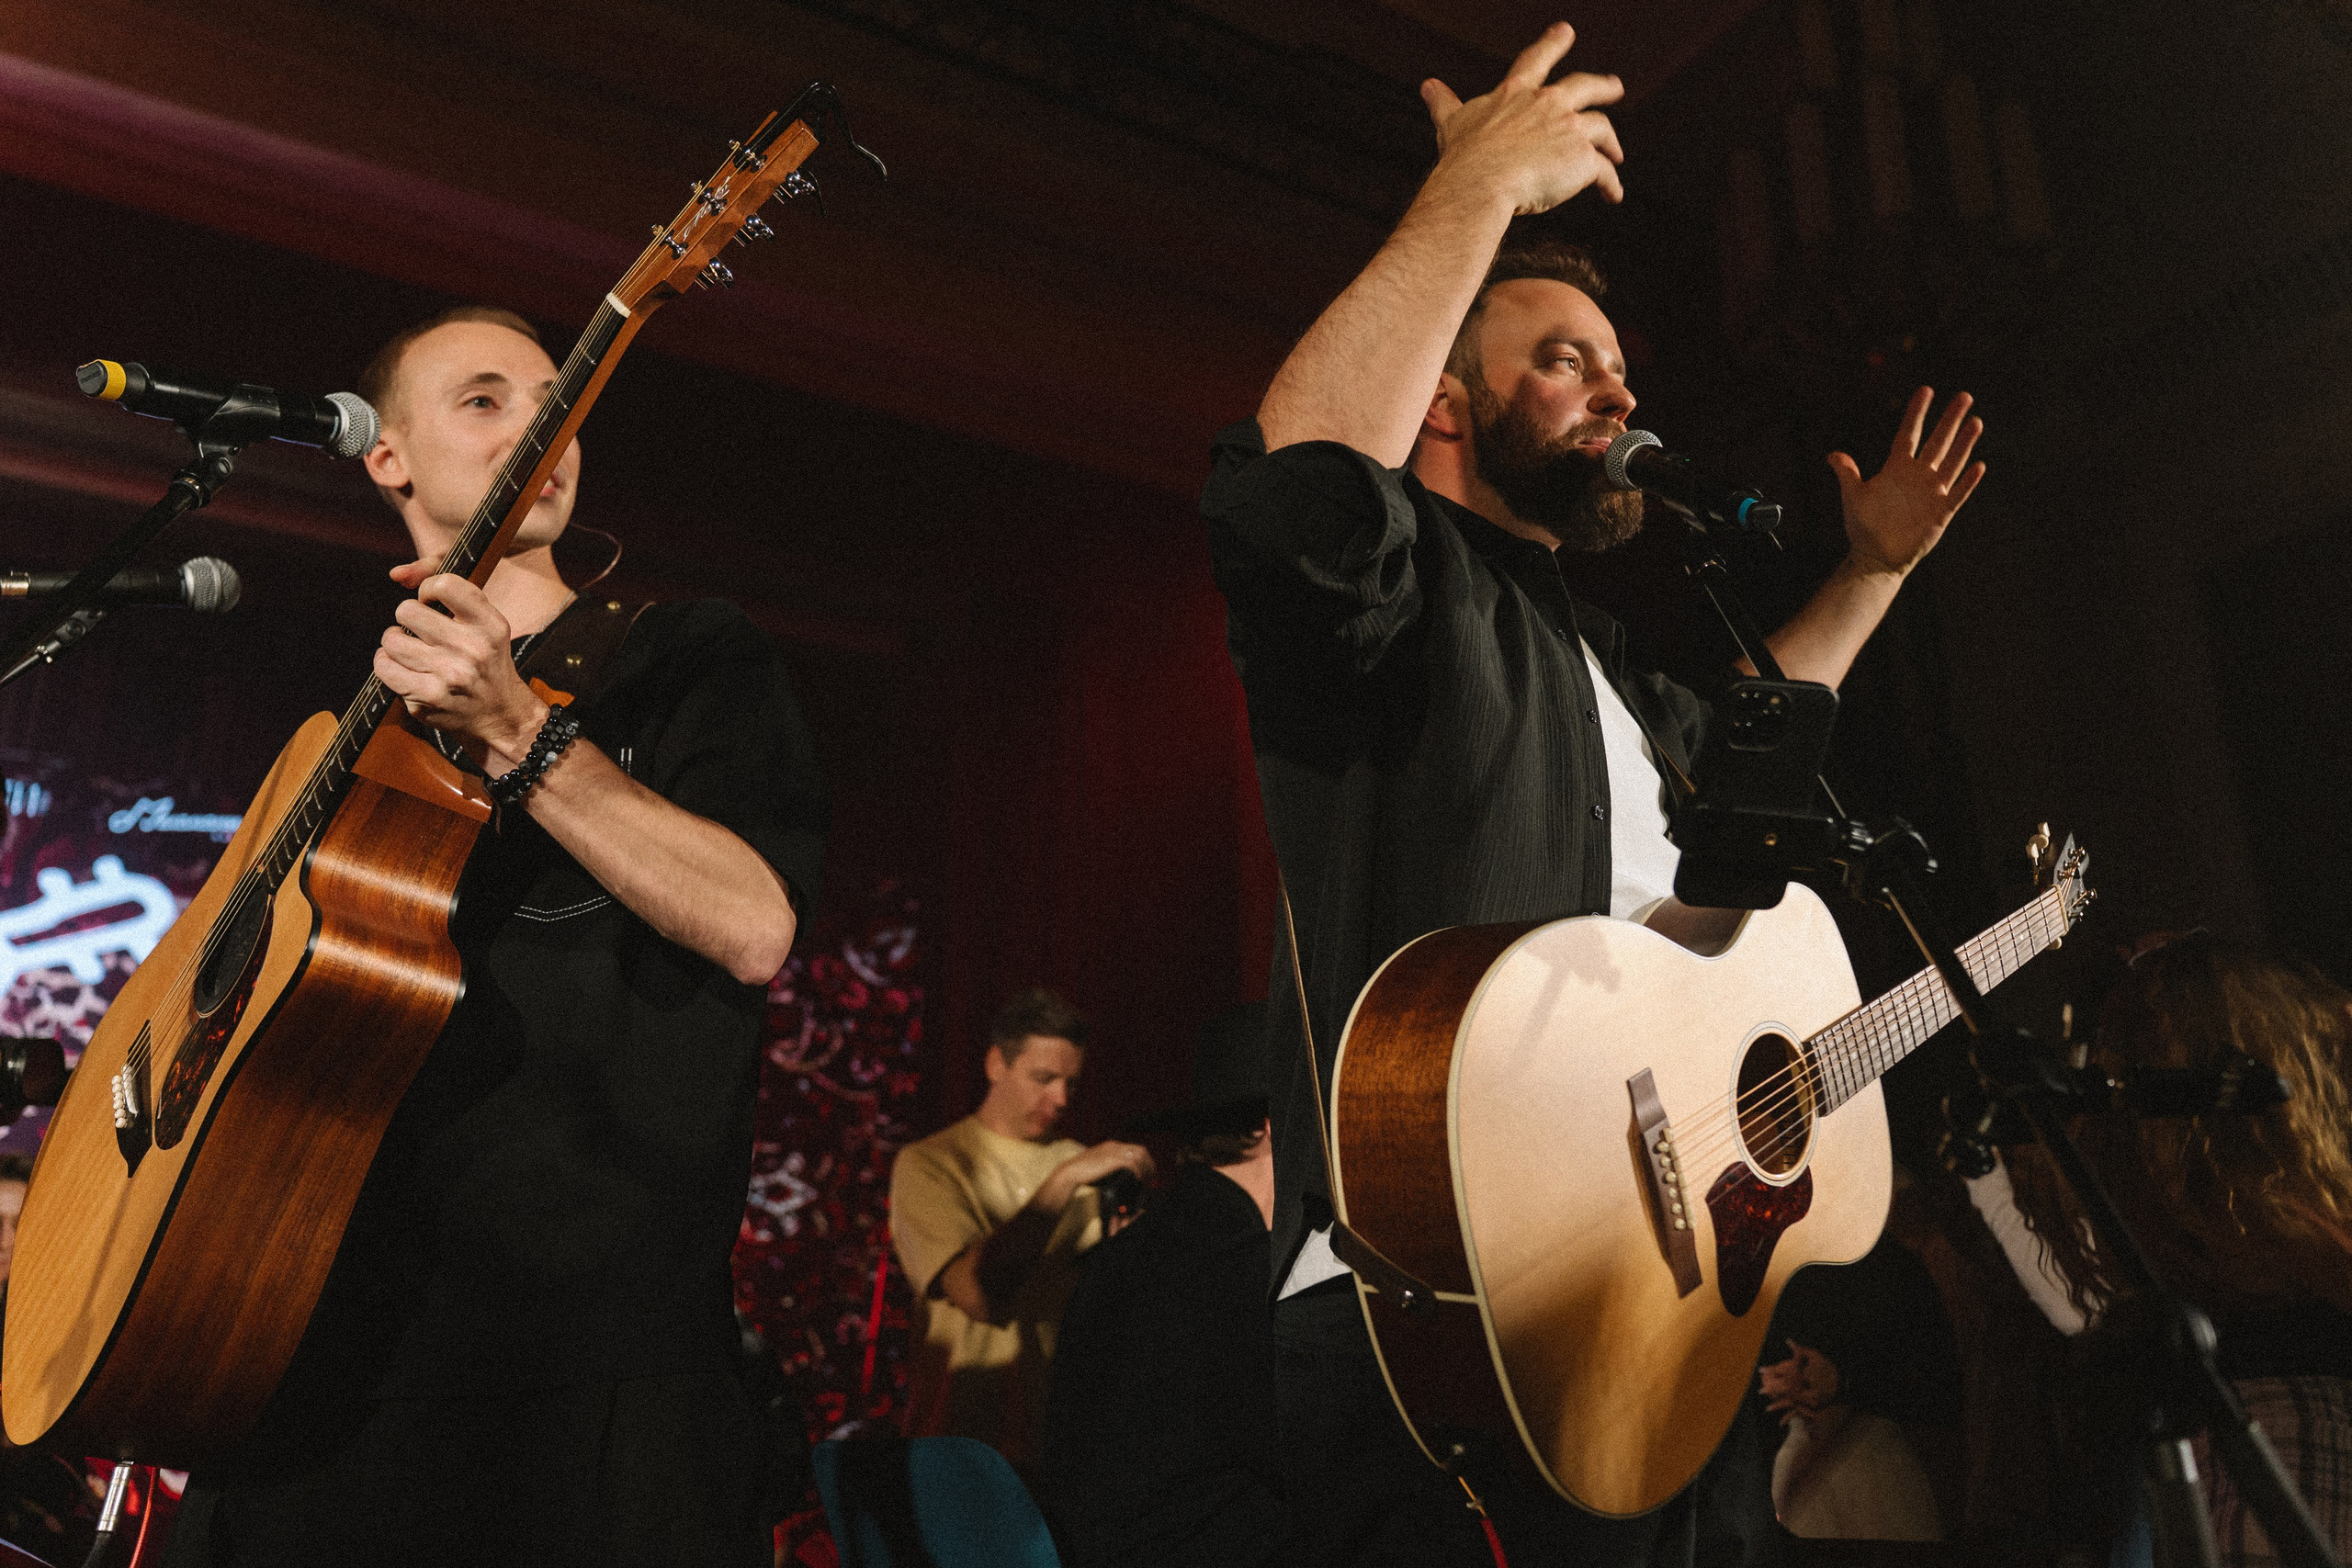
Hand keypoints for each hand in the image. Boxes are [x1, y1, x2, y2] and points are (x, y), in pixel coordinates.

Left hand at [375, 562, 545, 768]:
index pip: (445, 584)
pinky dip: (386, 663)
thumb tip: (397, 574)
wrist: (500, 717)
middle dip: (408, 618)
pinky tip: (400, 666)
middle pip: (407, 611)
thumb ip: (453, 593)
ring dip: (395, 642)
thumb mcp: (487, 626)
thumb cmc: (487, 664)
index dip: (428, 588)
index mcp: (491, 626)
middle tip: (419, 631)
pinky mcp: (427, 698)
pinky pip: (384, 667)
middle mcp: (473, 649)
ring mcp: (449, 675)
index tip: (431, 601)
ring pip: (391, 640)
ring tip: (409, 650)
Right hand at [1035, 1140, 1154, 1215]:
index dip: (1144, 1161)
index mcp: (1110, 1146)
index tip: (1147, 1172)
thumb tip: (1120, 1176)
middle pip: (1140, 1150)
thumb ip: (1109, 1167)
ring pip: (1139, 1156)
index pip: (1134, 1149)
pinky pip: (1132, 1163)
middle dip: (1149, 1164)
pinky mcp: (1112, 1160)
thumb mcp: (1097, 1167)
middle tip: (1152, 1177)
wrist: (1069, 1173)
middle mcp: (1114, 1146)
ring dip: (1146, 1169)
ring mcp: (1113, 1151)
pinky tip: (1139, 1180)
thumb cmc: (1081, 1173)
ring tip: (1147, 1181)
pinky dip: (1138, 1172)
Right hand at [1422, 23, 1625, 215]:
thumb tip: (1427, 86)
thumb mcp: (1453, 123)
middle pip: (1585, 86)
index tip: (1566, 31)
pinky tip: (1613, 194)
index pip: (1537, 61)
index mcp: (1517, 94)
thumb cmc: (1464, 158)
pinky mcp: (1583, 160)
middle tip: (1615, 87)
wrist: (1480, 185)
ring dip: (1610, 142)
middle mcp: (1548, 105)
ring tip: (1615, 155)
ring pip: (1601, 129)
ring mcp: (1570, 130)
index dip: (1552, 44)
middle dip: (1604, 86)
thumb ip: (1445, 103)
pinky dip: (1611, 183)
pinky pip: (1604, 172)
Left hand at [1757, 1338, 1840, 1421]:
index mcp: (1806, 1373)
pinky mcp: (1814, 1406)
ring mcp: (1811, 1397)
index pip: (1786, 1371)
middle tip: (1760, 1391)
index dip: (1772, 1370)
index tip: (1761, 1370)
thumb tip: (1788, 1340)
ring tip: (1767, 1408)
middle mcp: (1808, 1386)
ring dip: (1780, 1405)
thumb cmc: (1827, 1368)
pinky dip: (1791, 1417)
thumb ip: (1800, 1350)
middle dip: (1773, 1389)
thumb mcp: (1815, 1356)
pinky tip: (1780, 1422)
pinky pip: (1802, 1412)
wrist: (1843, 1384)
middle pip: (1787, 1388)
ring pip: (1794, 1402)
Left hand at [1831, 387, 1985, 578]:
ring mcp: (1931, 493)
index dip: (1916, 413)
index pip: (1909, 434)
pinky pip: (1957, 493)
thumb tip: (1833, 454)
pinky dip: (1967, 481)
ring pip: (1952, 462)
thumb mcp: (1853, 497)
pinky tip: (1978, 465)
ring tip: (1975, 421)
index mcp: (1896, 469)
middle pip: (1937, 442)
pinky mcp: (1941, 512)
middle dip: (1950, 419)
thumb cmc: (1863, 527)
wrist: (1875, 557)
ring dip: (1964, 443)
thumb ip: (1847, 474)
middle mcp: (1917, 476)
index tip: (1926, 390)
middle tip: (1964, 396)